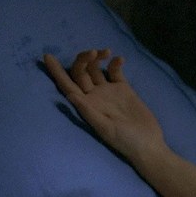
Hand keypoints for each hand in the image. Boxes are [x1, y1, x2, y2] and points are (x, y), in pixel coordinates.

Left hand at [43, 49, 166, 163]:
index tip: (47, 56)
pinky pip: (114, 70)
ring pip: (95, 68)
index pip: (66, 85)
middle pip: (80, 72)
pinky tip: (119, 60)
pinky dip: (115, 62)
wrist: (147, 143)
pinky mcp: (123, 88)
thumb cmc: (124, 140)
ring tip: (106, 53)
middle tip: (94, 53)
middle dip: (83, 59)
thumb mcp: (105, 128)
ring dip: (97, 57)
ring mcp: (107, 91)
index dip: (56, 72)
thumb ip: (88, 111)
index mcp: (85, 105)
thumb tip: (69, 95)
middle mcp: (93, 96)